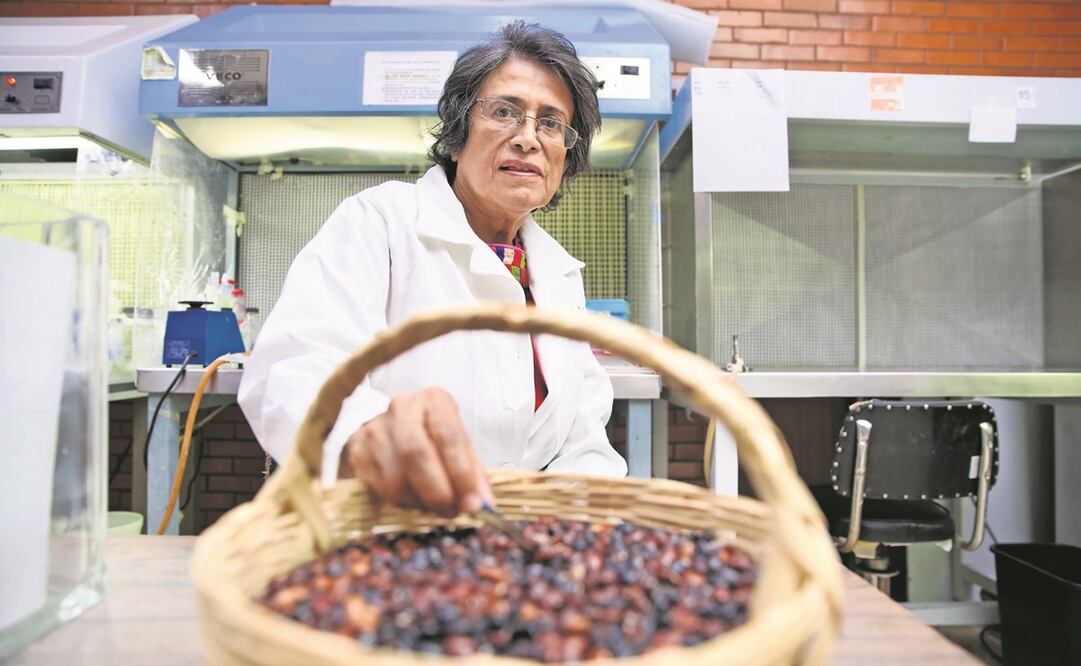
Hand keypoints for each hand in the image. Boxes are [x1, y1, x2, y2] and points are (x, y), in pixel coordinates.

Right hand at [339, 387, 494, 516]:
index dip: (461, 473)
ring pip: (396, 477)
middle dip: (438, 492)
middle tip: (452, 512)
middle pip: (416, 453)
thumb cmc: (433, 438)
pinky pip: (381, 488)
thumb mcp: (459, 446)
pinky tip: (415, 501)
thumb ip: (473, 474)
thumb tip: (485, 506)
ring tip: (436, 508)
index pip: (447, 434)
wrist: (391, 429)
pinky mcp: (358, 452)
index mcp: (434, 400)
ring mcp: (375, 429)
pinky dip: (403, 504)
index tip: (473, 503)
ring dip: (421, 502)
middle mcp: (401, 408)